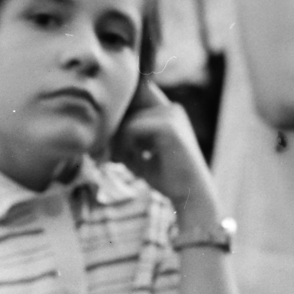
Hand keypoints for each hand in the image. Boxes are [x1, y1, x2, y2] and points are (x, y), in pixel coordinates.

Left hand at [111, 79, 213, 210]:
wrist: (191, 193)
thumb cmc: (165, 176)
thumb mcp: (139, 152)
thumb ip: (124, 137)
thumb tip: (102, 125)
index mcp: (168, 111)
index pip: (134, 100)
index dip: (118, 119)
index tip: (115, 148)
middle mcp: (171, 108)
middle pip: (128, 109)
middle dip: (116, 135)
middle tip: (117, 159)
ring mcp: (172, 115)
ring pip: (127, 119)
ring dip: (119, 143)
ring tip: (124, 161)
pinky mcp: (169, 126)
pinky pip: (131, 128)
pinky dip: (125, 146)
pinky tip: (131, 161)